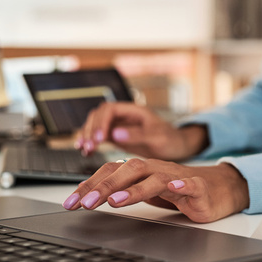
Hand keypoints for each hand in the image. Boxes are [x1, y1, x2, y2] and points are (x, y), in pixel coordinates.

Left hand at [61, 158, 249, 223]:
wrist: (216, 189)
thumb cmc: (178, 189)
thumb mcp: (145, 191)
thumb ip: (121, 190)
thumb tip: (89, 196)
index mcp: (142, 169)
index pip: (111, 171)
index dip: (90, 184)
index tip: (71, 201)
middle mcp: (156, 169)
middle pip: (129, 170)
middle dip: (105, 186)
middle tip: (86, 203)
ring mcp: (177, 176)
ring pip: (154, 177)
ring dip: (134, 189)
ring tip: (116, 200)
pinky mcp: (197, 187)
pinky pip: (189, 183)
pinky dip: (181, 184)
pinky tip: (174, 187)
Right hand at [74, 102, 207, 160]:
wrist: (178, 146)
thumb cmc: (171, 139)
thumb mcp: (158, 137)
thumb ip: (138, 135)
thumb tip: (115, 134)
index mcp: (134, 110)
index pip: (110, 110)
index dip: (101, 122)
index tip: (99, 138)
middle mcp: (124, 116)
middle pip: (99, 116)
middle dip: (91, 130)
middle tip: (89, 146)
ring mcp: (119, 126)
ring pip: (96, 125)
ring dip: (88, 135)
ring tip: (84, 149)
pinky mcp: (117, 136)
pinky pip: (99, 137)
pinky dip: (91, 143)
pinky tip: (86, 152)